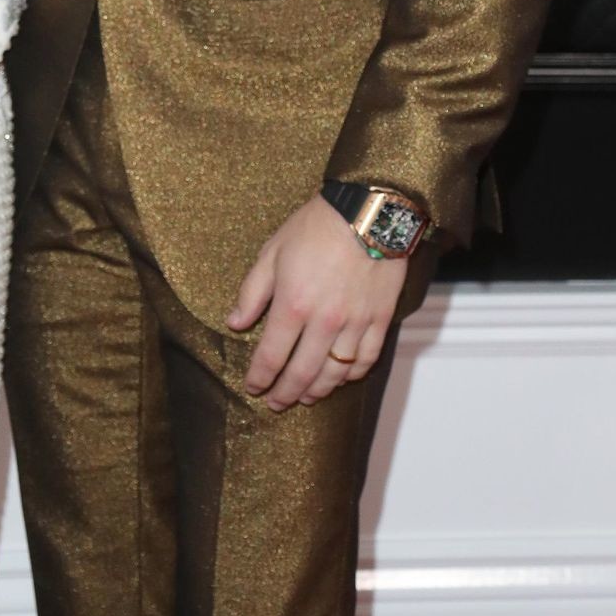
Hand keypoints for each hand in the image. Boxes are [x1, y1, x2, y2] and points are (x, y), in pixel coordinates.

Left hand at [226, 196, 406, 410]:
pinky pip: (366, 360)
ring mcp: (355, 324)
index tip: (253, 387)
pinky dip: (352, 375)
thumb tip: (235, 322)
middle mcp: (324, 322)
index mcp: (293, 305)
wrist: (367, 212)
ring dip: (317, 390)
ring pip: (335, 373)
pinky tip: (341, 378)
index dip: (259, 378)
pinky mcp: (379, 320)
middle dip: (285, 394)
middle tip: (275, 403)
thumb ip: (252, 292)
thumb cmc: (315, 227)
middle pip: (302, 373)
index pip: (271, 356)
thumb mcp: (272, 252)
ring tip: (305, 397)